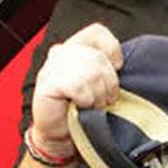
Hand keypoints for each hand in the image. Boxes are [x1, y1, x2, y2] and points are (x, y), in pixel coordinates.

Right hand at [31, 23, 122, 151]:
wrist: (62, 135)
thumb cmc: (84, 109)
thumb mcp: (99, 83)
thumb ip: (106, 67)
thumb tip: (121, 63)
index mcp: (75, 48)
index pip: (96, 32)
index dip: (112, 48)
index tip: (118, 67)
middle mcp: (61, 53)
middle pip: (98, 57)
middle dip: (109, 83)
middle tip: (105, 100)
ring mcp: (52, 68)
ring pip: (90, 73)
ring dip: (97, 95)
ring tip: (92, 106)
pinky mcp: (46, 84)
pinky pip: (77, 86)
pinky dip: (85, 100)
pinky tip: (80, 107)